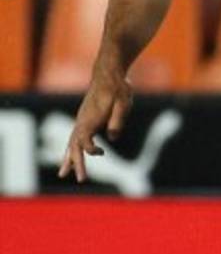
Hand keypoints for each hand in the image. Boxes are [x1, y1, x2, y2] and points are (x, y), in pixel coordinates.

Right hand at [58, 66, 132, 182]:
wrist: (109, 73)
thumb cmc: (118, 88)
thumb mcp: (124, 102)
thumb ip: (118, 119)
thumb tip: (113, 138)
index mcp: (90, 118)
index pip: (83, 141)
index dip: (90, 150)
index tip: (102, 151)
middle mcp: (82, 121)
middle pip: (75, 145)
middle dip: (76, 163)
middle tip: (80, 180)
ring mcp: (82, 120)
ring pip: (71, 142)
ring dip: (69, 158)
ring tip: (63, 174)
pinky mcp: (85, 119)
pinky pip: (75, 137)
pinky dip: (72, 149)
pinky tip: (70, 157)